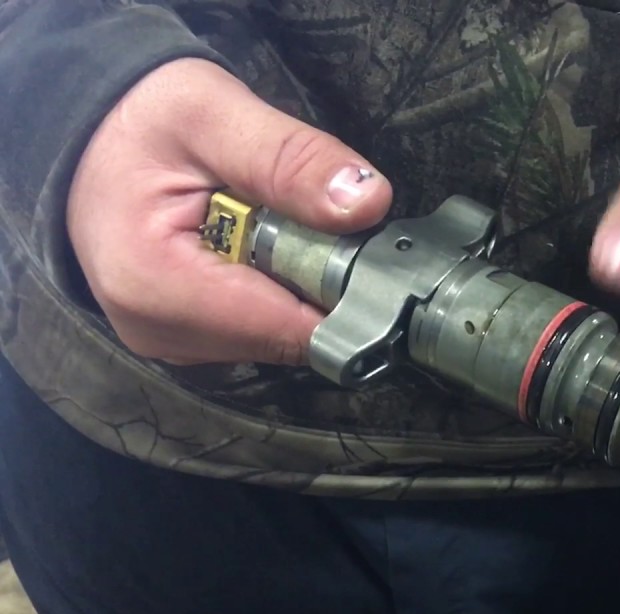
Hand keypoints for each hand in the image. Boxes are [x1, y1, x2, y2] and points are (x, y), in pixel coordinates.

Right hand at [67, 58, 391, 364]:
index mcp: (156, 286)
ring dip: (302, 287)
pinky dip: (279, 292)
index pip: (289, 330)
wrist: (92, 136)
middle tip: (319, 222)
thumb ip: (290, 158)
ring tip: (286, 227)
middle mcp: (160, 331)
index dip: (345, 295)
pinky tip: (267, 248)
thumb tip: (367, 202)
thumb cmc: (145, 119)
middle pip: (289, 338)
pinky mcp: (187, 337)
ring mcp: (172, 341)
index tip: (372, 250)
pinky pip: (261, 329)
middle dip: (322, 286)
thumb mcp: (214, 112)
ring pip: (281, 336)